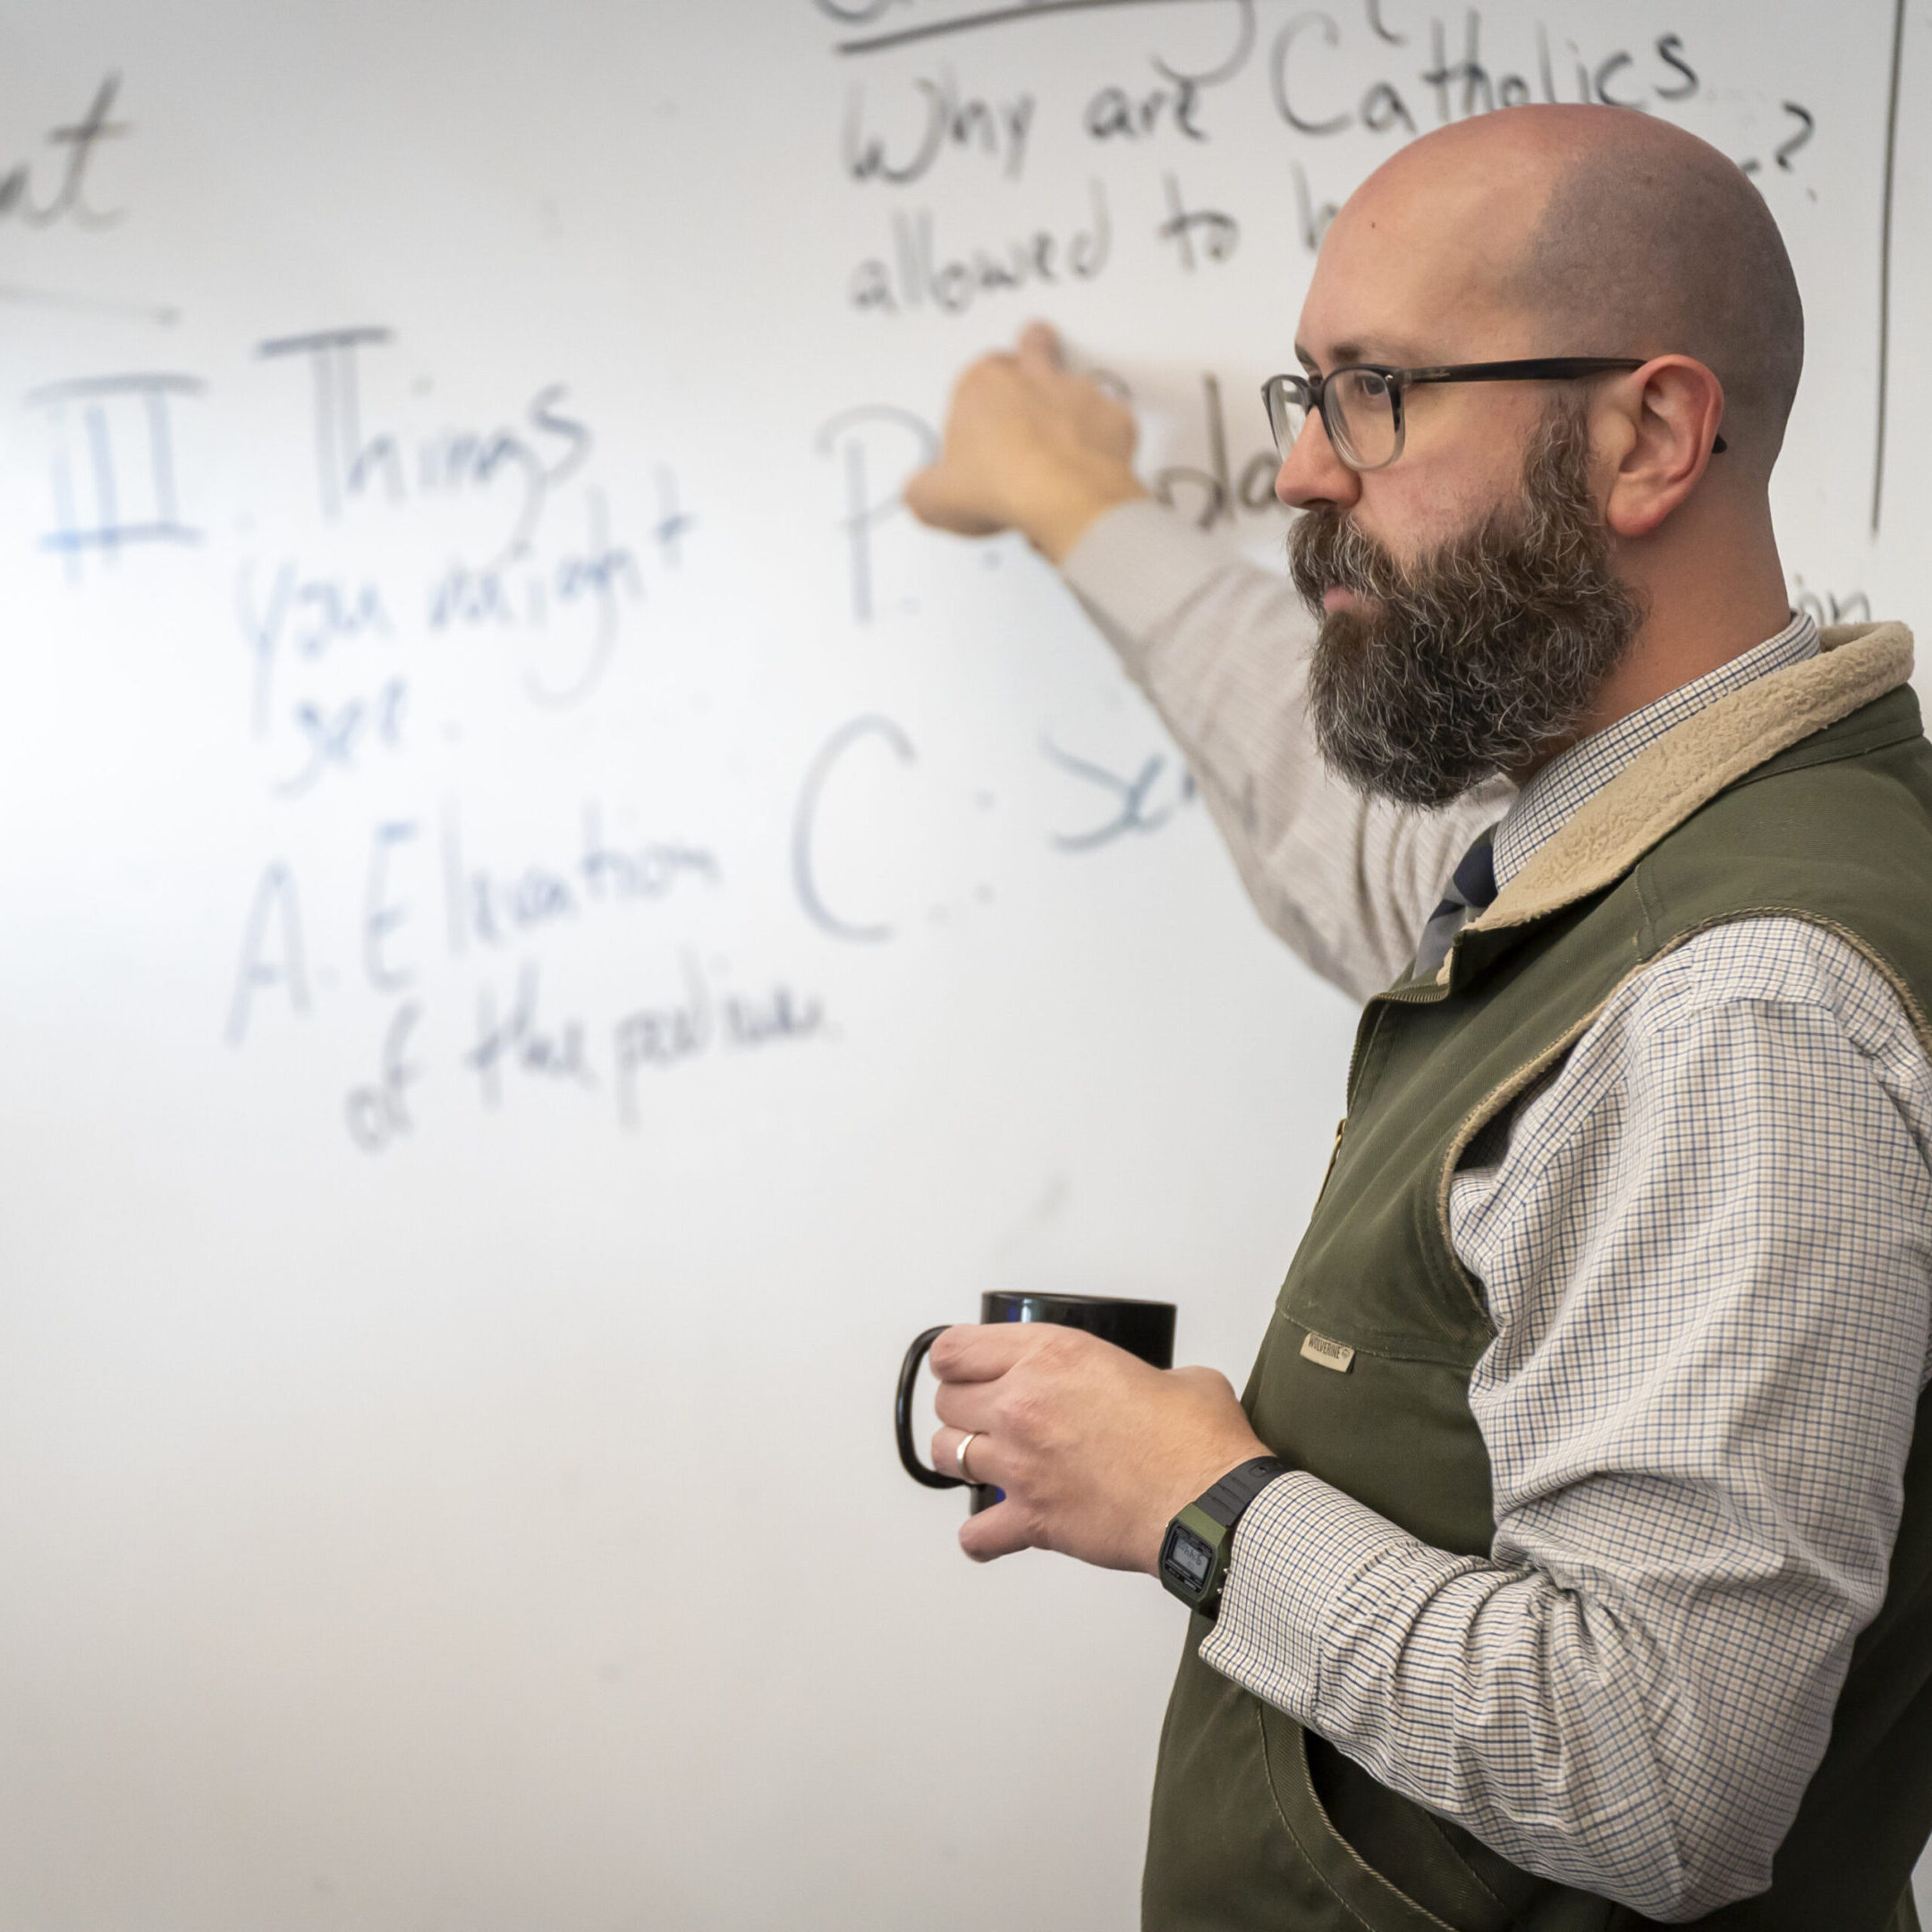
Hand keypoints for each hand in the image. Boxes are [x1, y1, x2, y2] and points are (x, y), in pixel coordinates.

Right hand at [903, 321, 1148, 562]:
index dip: (979, 401)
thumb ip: (923, 489)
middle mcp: (1032, 377)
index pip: (977, 373)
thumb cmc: (1002, 486)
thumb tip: (919, 491)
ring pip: (1076, 384)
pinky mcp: (1114, 418)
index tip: (978, 431)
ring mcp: (1078, 393)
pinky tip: (1091, 466)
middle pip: (1033, 343)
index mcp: (982, 385)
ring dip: (1069, 406)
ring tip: (1061, 445)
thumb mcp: (936, 500)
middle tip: (1031, 366)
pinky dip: (1104, 440)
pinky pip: (1111, 422)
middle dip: (1032, 349)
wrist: (1065, 500)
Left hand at [929, 1322, 1270, 1571]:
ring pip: (948, 1456)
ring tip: (987, 1461)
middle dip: (963, 1407)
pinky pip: (976, 1533)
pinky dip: (982, 1536)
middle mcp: (1024, 1405)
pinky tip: (995, 1529)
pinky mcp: (1032, 1519)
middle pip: (946, 1401)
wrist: (1211, 1504)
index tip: (966, 1367)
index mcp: (1052, 1356)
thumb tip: (1149, 1392)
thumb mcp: (1173, 1375)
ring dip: (964, 1457)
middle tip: (986, 1415)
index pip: (956, 1348)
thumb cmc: (1198, 1443)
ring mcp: (1021, 1464)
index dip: (957, 1358)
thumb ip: (1139, 1376)